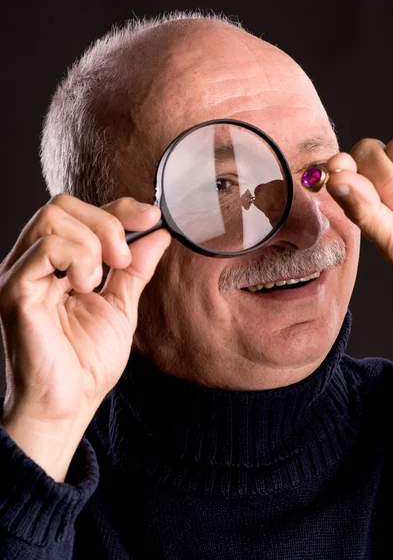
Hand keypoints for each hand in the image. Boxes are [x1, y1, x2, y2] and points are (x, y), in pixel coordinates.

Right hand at [0, 195, 169, 428]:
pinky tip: (85, 287)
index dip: (120, 208)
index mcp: (57, 264)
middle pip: (62, 205)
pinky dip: (76, 258)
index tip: (152, 217)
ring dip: (92, 241)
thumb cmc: (87, 362)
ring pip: (52, 218)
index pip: (81, 213)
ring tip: (101, 279)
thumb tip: (159, 235)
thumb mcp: (121, 307)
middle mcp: (34, 263)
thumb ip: (135, 270)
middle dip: (107, 222)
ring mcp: (21, 274)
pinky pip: (44, 248)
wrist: (69, 404)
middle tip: (124, 259)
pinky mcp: (15, 291)